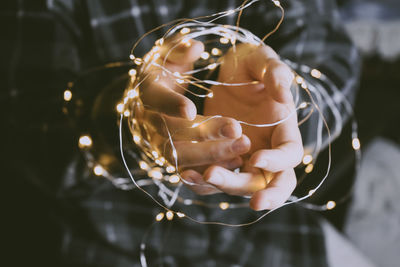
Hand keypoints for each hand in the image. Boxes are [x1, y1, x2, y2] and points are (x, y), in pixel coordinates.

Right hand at [137, 36, 249, 180]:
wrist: (154, 98)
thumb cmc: (165, 71)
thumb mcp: (169, 53)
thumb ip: (180, 48)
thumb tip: (195, 47)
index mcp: (147, 93)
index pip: (155, 100)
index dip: (171, 106)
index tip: (191, 110)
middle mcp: (149, 122)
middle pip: (170, 135)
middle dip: (203, 134)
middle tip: (236, 130)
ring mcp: (159, 143)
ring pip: (179, 158)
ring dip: (211, 156)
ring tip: (242, 149)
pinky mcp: (173, 158)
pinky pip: (189, 170)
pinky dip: (210, 169)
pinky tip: (237, 163)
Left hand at [199, 44, 303, 209]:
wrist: (227, 74)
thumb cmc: (249, 65)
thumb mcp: (261, 60)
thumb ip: (276, 73)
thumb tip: (284, 97)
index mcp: (283, 130)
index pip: (290, 155)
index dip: (277, 161)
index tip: (256, 157)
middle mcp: (266, 150)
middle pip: (267, 182)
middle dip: (251, 189)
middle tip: (230, 186)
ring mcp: (243, 158)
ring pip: (237, 184)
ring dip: (219, 185)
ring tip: (195, 176)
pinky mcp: (221, 159)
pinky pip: (214, 177)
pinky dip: (201, 180)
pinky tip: (185, 173)